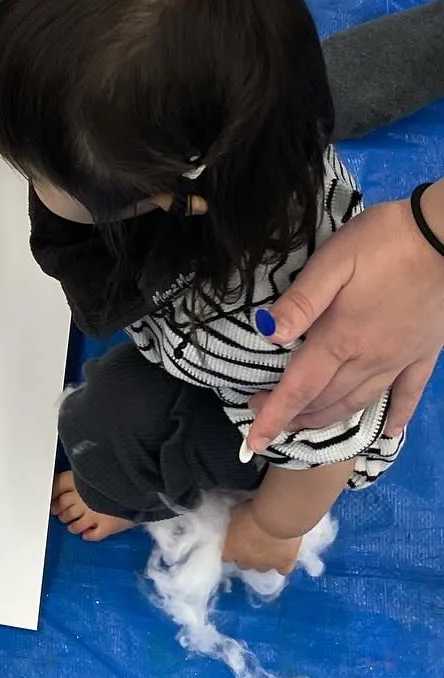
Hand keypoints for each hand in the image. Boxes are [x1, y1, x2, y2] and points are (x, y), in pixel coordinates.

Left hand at [223, 501, 300, 574]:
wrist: (276, 518)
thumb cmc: (252, 513)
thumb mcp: (235, 514)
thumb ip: (234, 524)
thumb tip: (235, 522)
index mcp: (231, 550)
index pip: (226, 556)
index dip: (231, 549)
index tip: (235, 542)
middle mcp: (247, 561)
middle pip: (243, 564)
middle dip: (246, 556)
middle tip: (252, 543)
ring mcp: (266, 565)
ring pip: (261, 569)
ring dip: (263, 561)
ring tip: (268, 549)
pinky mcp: (284, 564)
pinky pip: (283, 570)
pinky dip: (282, 565)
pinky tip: (283, 557)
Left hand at [248, 191, 443, 448]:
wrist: (443, 236)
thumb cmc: (380, 244)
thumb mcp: (330, 264)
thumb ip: (299, 303)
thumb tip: (267, 334)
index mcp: (340, 339)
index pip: (299, 388)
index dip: (274, 416)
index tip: (253, 442)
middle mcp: (369, 359)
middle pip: (325, 401)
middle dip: (292, 415)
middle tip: (263, 413)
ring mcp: (400, 359)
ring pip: (359, 402)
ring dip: (328, 418)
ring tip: (303, 424)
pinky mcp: (424, 353)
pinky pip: (409, 395)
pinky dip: (397, 417)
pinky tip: (388, 433)